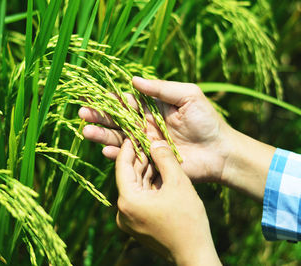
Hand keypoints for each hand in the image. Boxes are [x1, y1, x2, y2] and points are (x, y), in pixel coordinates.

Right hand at [79, 77, 231, 182]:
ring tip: (86, 132)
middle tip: (82, 113)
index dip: (109, 100)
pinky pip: (130, 159)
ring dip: (102, 136)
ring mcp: (146, 145)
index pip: (125, 103)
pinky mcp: (149, 162)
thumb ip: (161, 88)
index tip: (91, 96)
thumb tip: (133, 79)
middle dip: (99, 117)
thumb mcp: (188, 96)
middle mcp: (144, 126)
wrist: (220, 152)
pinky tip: (106, 151)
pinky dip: (117, 156)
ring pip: (119, 139)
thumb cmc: (206, 121)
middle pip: (117, 121)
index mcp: (152, 109)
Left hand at [115, 139, 220, 264]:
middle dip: (140, 158)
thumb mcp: (178, 183)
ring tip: (156, 153)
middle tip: (148, 140)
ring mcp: (128, 219)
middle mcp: (122, 211)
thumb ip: (165, 158)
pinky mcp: (136, 224)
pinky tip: (158, 172)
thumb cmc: (188, 220)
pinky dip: (148, 185)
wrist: (194, 254)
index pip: (122, 165)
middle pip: (128, 176)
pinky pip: (139, 198)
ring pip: (135, 187)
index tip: (135, 133)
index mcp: (127, 201)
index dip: (129, 147)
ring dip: (145, 171)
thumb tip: (155, 140)